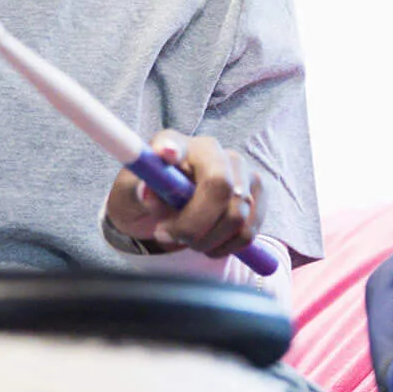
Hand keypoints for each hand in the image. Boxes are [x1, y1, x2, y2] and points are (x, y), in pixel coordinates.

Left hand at [104, 131, 264, 258]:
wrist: (173, 208)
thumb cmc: (153, 196)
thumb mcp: (134, 195)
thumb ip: (141, 192)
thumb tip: (149, 193)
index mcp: (177, 145)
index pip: (176, 145)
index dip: (172, 149)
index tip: (165, 153)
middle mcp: (215, 151)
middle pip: (219, 188)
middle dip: (194, 225)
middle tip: (168, 236)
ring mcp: (241, 170)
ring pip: (237, 216)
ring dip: (208, 241)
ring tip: (189, 241)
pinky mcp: (258, 192)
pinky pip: (248, 231)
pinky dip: (227, 246)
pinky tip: (210, 242)